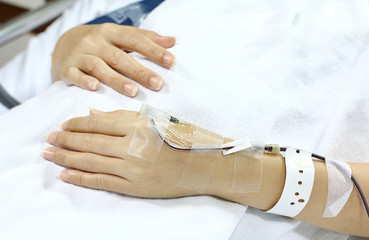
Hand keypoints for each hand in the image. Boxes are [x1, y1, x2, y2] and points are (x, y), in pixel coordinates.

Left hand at [42, 109, 219, 197]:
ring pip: (91, 162)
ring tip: (49, 154)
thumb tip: (91, 115)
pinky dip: (81, 177)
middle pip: (89, 142)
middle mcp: (131, 147)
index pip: (98, 123)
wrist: (200, 166)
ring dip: (66, 158)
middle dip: (65, 140)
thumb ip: (121, 117)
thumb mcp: (153, 120)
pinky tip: (66, 174)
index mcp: (137, 126)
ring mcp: (131, 169)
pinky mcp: (133, 187)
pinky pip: (101, 182)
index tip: (62, 126)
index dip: (76, 124)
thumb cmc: (179, 139)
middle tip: (48, 139)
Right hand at [52, 24, 175, 96]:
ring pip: (99, 67)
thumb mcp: (120, 36)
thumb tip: (172, 41)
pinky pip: (75, 75)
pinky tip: (95, 88)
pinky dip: (84, 81)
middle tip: (157, 83)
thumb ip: (145, 38)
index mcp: (111, 32)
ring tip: (134, 91)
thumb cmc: (100, 42)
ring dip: (117, 80)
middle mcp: (95, 41)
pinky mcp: (67, 68)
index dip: (153, 50)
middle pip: (119, 57)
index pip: (135, 39)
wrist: (63, 44)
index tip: (171, 61)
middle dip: (139, 71)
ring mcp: (80, 54)